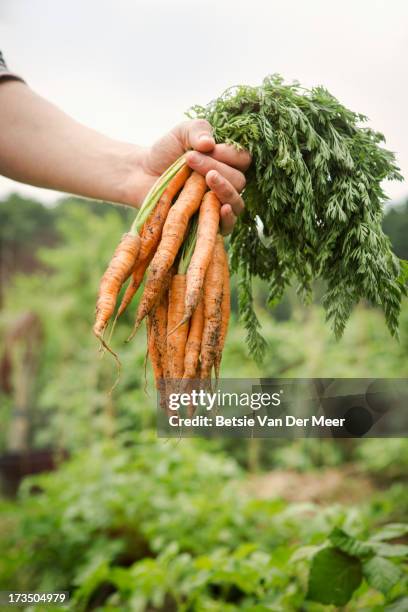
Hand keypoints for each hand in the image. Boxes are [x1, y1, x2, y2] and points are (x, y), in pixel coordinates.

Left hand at [138, 120, 250, 234]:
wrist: (143, 175)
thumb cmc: (165, 153)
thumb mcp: (182, 133)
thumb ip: (198, 130)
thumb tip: (209, 143)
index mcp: (228, 163)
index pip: (243, 159)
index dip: (228, 153)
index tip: (205, 147)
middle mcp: (228, 185)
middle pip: (239, 180)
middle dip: (218, 168)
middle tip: (190, 159)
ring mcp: (219, 205)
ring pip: (237, 202)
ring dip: (225, 189)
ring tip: (208, 178)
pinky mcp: (209, 223)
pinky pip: (228, 226)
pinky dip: (229, 218)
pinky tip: (223, 209)